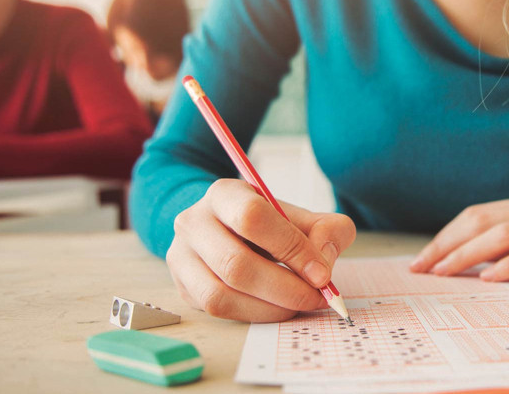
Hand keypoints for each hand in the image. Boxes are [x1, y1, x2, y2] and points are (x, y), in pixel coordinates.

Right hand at [168, 178, 355, 321]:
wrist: (227, 229)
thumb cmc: (269, 224)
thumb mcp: (301, 217)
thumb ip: (328, 230)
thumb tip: (323, 261)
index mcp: (224, 194)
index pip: (252, 217)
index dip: (291, 248)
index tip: (321, 272)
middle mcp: (193, 222)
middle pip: (236, 264)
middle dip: (285, 287)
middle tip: (316, 296)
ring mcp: (181, 256)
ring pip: (221, 294)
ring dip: (270, 307)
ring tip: (298, 303)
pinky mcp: (182, 286)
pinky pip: (217, 310)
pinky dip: (254, 315)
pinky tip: (276, 308)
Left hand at [410, 191, 508, 280]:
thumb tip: (479, 258)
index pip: (479, 214)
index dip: (447, 234)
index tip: (423, 257)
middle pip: (483, 220)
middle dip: (446, 244)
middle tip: (421, 267)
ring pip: (504, 233)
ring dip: (468, 254)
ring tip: (443, 272)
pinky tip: (490, 277)